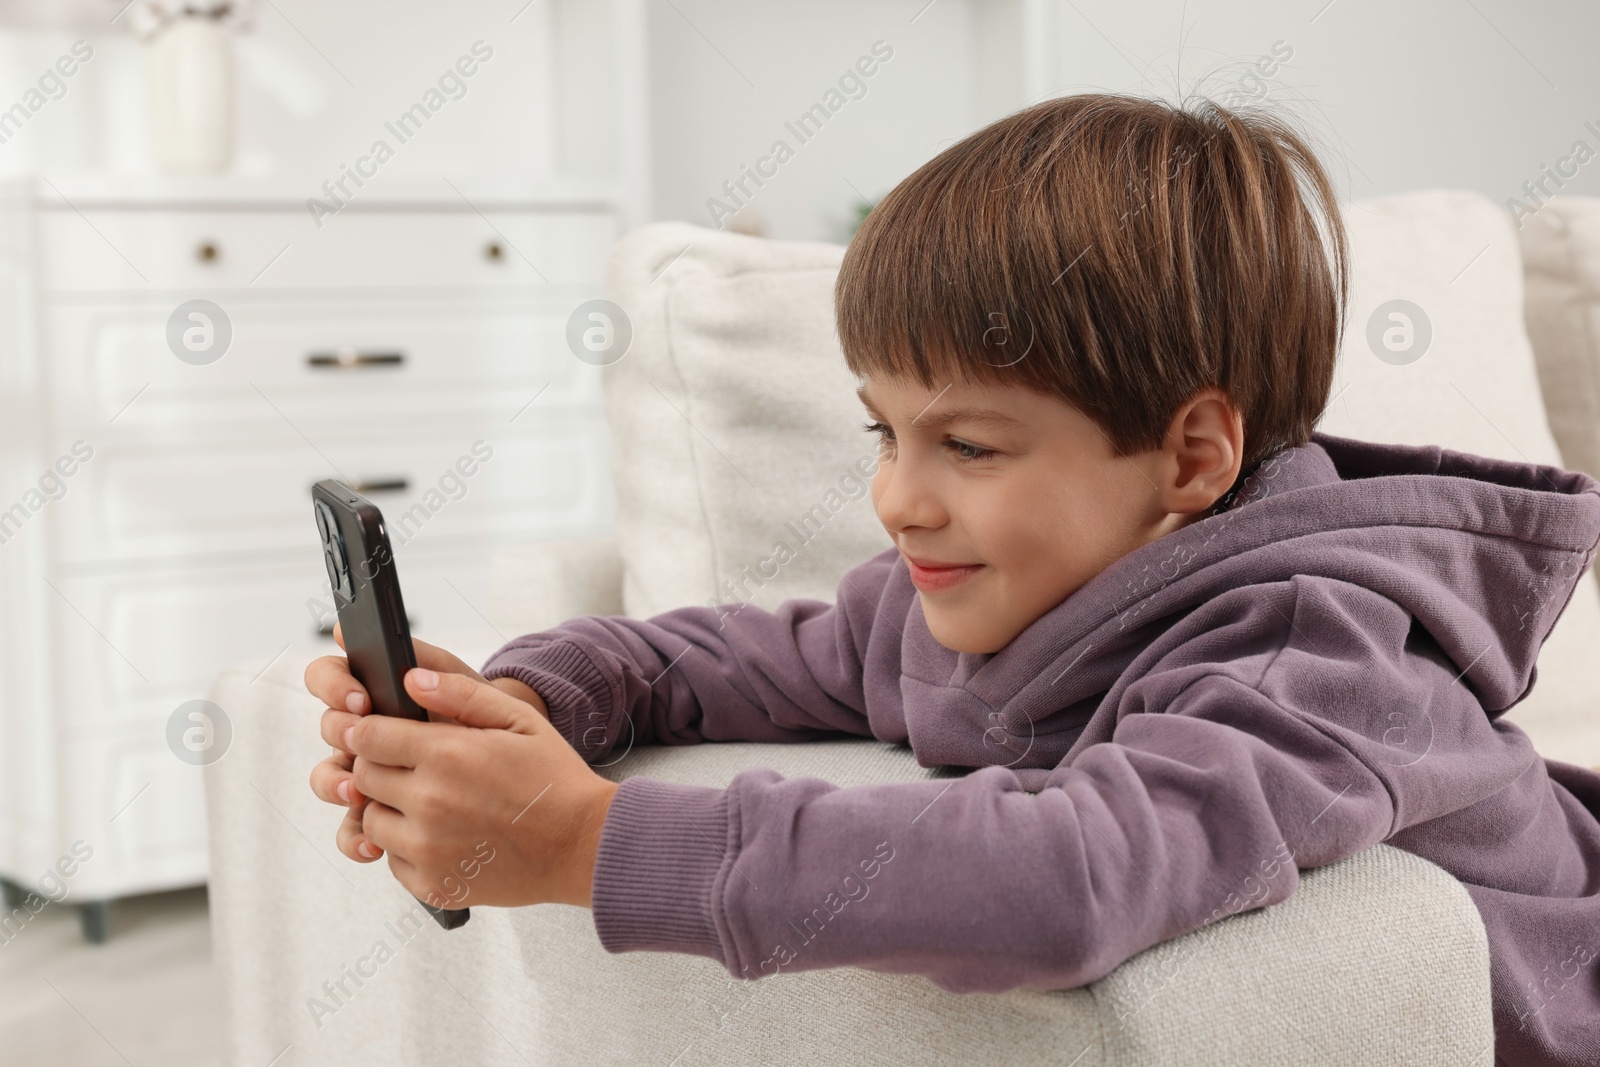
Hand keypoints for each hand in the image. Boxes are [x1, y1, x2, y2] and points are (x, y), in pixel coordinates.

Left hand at [345, 665, 618, 908]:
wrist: (583, 845)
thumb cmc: (554, 780)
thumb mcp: (519, 719)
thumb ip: (460, 693)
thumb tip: (410, 678)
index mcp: (446, 755)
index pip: (366, 736)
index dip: (369, 731)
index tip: (378, 733)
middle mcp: (429, 803)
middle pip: (362, 776)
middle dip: (380, 766)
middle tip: (414, 767)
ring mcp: (428, 849)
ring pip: (370, 820)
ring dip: (390, 807)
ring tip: (431, 802)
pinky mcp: (432, 885)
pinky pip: (392, 860)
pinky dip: (407, 847)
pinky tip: (443, 835)